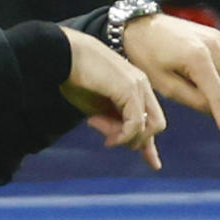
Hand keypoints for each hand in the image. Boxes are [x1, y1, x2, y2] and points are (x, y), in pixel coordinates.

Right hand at [59, 26, 166, 171]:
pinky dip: (121, 134)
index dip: (151, 145)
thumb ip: (110, 123)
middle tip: (105, 136)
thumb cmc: (75, 78)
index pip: (152, 120)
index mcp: (136, 87)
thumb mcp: (96, 108)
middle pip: (156, 126)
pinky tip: (102, 130)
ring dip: (124, 137)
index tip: (154, 165)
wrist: (63, 54)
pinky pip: (135, 124)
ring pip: (148, 128)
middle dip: (133, 140)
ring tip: (96, 125)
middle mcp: (142, 85)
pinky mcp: (129, 88)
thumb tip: (117, 139)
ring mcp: (138, 85)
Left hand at [119, 12, 219, 143]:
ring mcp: (217, 39)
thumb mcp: (165, 86)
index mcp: (198, 58)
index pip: (219, 96)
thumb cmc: (147, 57)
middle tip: (191, 97)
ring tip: (187, 80)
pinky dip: (214, 76)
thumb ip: (193, 100)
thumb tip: (215, 110)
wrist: (141, 26)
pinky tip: (191, 70)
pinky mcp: (217, 37)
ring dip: (217, 88)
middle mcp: (213, 45)